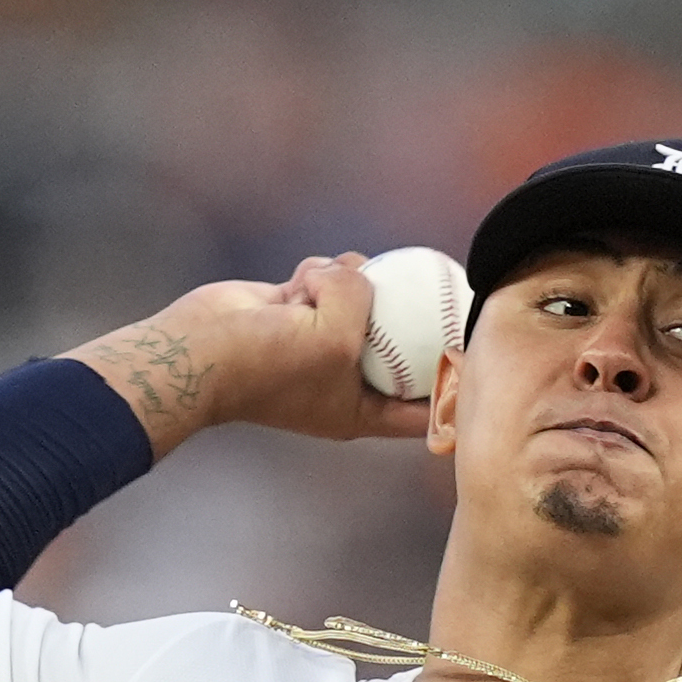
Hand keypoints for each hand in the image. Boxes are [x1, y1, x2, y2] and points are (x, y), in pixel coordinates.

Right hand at [59, 254, 431, 457]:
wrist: (201, 351)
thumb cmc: (271, 362)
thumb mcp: (338, 335)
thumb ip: (365, 300)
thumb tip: (360, 270)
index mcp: (361, 412)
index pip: (423, 410)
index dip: (454, 391)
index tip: (481, 361)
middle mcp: (344, 379)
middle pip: (401, 350)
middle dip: (418, 322)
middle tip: (450, 289)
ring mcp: (320, 343)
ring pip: (364, 300)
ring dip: (354, 283)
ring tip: (329, 286)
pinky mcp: (297, 310)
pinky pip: (327, 281)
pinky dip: (318, 274)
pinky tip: (301, 281)